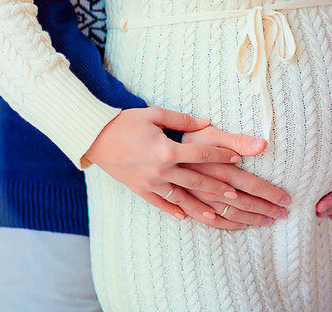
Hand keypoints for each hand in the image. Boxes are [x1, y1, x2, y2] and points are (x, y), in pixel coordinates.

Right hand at [82, 107, 256, 229]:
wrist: (94, 137)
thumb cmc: (125, 122)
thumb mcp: (154, 114)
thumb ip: (182, 120)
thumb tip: (205, 122)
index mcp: (166, 150)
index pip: (201, 155)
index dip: (220, 156)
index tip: (236, 158)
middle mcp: (160, 170)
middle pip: (195, 181)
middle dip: (217, 187)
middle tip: (235, 194)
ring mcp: (149, 183)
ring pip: (180, 198)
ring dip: (199, 206)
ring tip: (216, 213)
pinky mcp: (139, 189)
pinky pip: (159, 203)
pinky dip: (172, 210)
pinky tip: (183, 217)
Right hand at [180, 126, 291, 227]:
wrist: (145, 148)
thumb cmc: (184, 137)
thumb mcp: (210, 133)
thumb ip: (237, 140)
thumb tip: (263, 145)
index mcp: (220, 170)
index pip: (253, 185)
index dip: (271, 193)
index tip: (287, 199)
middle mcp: (211, 188)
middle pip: (244, 203)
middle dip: (266, 210)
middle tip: (283, 214)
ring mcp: (198, 198)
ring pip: (228, 215)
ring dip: (249, 219)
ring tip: (267, 222)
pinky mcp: (186, 203)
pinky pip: (207, 220)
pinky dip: (224, 225)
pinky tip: (237, 226)